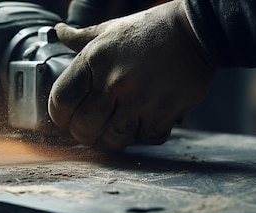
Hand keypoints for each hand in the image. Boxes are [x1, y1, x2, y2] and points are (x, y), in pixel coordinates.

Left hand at [49, 0, 215, 148]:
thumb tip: (59, 32)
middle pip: (83, 128)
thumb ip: (81, 38)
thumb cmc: (151, 29)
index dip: (60, 116)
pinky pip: (144, 139)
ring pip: (113, 139)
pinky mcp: (163, 114)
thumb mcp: (111, 29)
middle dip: (84, 133)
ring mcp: (138, 100)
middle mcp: (113, 82)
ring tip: (120, 125)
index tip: (68, 117)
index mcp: (94, 60)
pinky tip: (147, 121)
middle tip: (93, 128)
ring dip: (114, 137)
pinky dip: (144, 135)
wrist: (196, 31)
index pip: (61, 101)